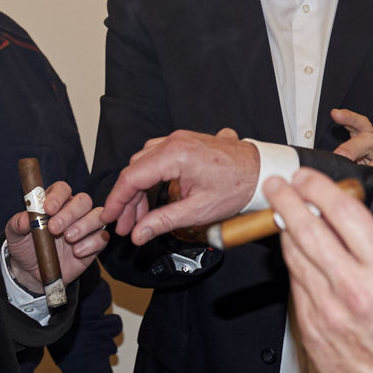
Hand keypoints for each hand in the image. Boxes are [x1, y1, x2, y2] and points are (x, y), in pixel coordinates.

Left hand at [4, 181, 109, 292]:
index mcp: (54, 202)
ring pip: (98, 215)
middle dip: (70, 213)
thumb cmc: (25, 246)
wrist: (32, 273)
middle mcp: (73, 211)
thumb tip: (26, 219)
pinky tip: (77, 252)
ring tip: (69, 238)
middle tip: (54, 228)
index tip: (47, 209)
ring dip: (85, 225)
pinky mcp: (94, 243)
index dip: (57, 196)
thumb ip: (18, 224)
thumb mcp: (14, 235)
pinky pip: (102, 237)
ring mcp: (86, 226)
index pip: (62, 189)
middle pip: (83, 200)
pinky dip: (92, 243)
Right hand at [101, 127, 258, 244]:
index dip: (117, 201)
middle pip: (135, 170)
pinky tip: (152, 198)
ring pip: (144, 163)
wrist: (262, 169)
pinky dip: (149, 178)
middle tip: (126, 226)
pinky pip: (156, 157)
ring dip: (138, 189)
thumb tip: (138, 234)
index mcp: (175, 155)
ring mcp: (179, 139)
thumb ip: (163, 221)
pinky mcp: (185, 142)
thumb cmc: (238, 186)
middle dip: (127, 200)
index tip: (109, 218)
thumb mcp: (198, 210)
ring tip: (139, 217)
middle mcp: (174, 141)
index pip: (132, 177)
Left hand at [266, 169, 372, 372]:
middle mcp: (353, 287)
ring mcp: (327, 309)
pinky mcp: (311, 327)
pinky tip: (295, 252)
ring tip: (280, 212)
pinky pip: (296, 285)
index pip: (343, 214)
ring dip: (285, 229)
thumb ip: (370, 245)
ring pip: (295, 256)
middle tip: (277, 185)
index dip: (319, 188)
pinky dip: (295, 263)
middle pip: (309, 230)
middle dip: (288, 201)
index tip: (306, 176)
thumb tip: (339, 212)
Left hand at [331, 108, 372, 187]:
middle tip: (341, 156)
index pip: (362, 126)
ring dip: (371, 168)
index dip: (349, 118)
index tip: (336, 114)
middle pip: (370, 139)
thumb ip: (354, 162)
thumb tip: (331, 164)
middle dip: (352, 147)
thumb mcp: (371, 166)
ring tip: (362, 176)